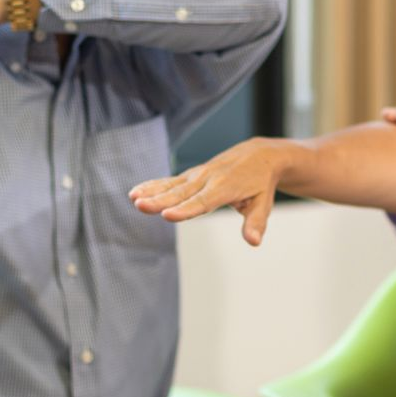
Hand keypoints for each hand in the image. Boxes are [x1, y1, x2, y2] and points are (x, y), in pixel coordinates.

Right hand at [128, 138, 291, 245]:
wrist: (259, 154)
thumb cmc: (261, 183)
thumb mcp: (263, 203)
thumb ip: (255, 223)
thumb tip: (253, 242)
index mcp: (225, 188)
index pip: (202, 202)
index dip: (184, 209)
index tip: (167, 215)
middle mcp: (208, 179)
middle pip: (181, 193)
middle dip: (160, 200)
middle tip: (140, 206)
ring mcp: (198, 175)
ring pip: (172, 185)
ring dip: (151, 191)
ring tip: (133, 198)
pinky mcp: (191, 175)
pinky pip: (170, 181)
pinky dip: (153, 185)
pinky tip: (135, 192)